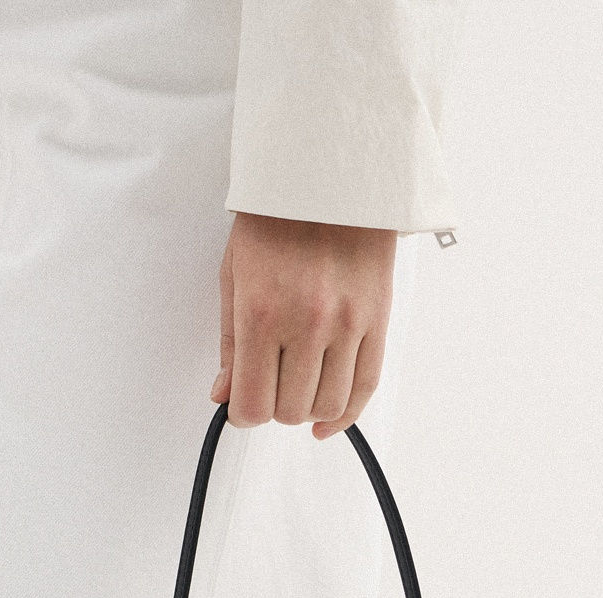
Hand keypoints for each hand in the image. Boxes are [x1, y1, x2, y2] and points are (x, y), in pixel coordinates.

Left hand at [211, 213, 397, 438]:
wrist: (330, 171)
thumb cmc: (276, 217)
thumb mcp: (234, 275)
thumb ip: (229, 342)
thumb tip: (224, 395)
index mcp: (263, 314)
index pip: (253, 403)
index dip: (243, 414)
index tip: (242, 404)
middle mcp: (308, 324)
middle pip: (290, 410)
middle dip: (274, 408)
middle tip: (270, 386)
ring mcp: (348, 323)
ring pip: (327, 405)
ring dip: (308, 409)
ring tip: (298, 388)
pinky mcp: (378, 318)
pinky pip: (365, 385)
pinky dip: (345, 413)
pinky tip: (328, 421)